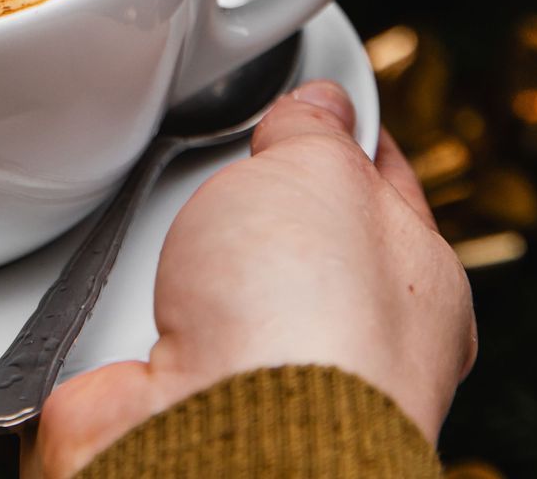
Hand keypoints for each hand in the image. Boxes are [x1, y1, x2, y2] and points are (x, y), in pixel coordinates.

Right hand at [33, 81, 475, 478]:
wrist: (223, 440)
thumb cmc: (303, 319)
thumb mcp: (322, 169)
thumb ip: (316, 128)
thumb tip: (317, 109)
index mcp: (418, 285)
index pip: (382, 184)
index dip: (341, 131)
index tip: (309, 95)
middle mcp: (350, 343)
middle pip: (285, 228)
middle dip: (240, 190)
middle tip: (220, 170)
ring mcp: (264, 380)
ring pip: (207, 276)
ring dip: (169, 249)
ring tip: (163, 243)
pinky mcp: (181, 404)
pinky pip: (139, 328)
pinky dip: (117, 308)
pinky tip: (121, 296)